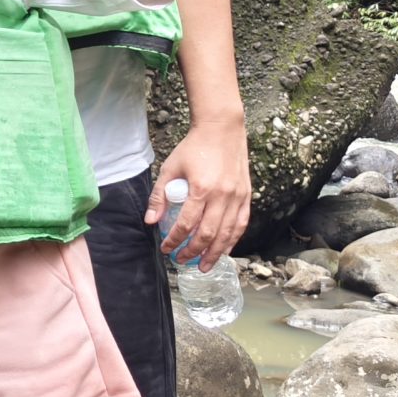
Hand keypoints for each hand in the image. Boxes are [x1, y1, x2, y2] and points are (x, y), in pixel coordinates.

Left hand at [152, 119, 252, 266]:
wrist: (222, 130)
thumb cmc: (194, 148)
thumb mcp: (170, 168)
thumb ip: (159, 196)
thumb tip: (150, 221)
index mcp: (201, 188)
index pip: (186, 224)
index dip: (175, 240)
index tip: (166, 248)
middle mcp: (222, 195)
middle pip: (209, 234)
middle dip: (194, 252)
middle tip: (182, 261)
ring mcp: (237, 196)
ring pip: (228, 233)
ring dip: (215, 253)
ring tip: (204, 266)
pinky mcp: (246, 195)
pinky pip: (241, 223)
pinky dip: (233, 239)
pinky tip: (224, 250)